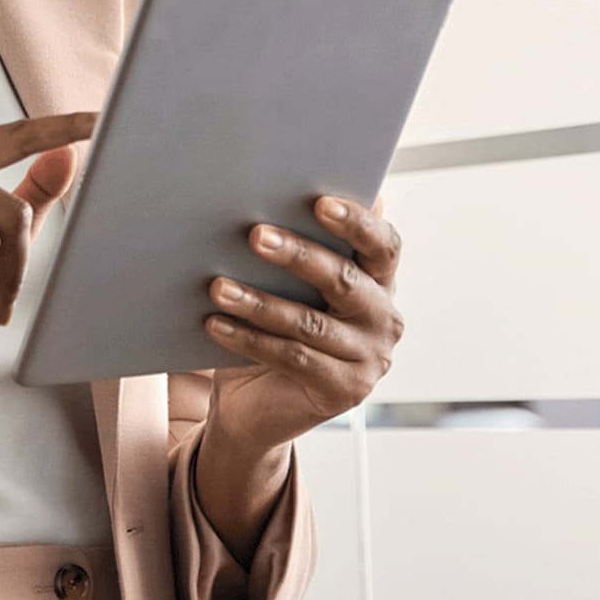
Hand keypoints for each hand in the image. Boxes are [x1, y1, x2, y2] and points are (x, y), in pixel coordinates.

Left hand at [198, 193, 405, 454]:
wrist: (259, 405)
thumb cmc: (274, 327)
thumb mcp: (288, 287)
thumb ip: (297, 245)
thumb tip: (264, 194)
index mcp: (378, 281)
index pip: (383, 244)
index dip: (357, 221)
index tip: (320, 202)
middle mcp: (384, 318)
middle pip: (344, 279)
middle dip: (297, 255)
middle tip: (254, 235)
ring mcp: (370, 359)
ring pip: (310, 322)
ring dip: (259, 302)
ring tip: (217, 286)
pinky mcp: (345, 391)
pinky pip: (292, 357)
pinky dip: (249, 339)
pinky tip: (215, 323)